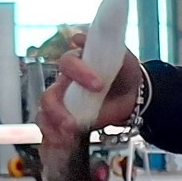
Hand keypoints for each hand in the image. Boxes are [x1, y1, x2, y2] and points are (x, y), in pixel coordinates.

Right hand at [36, 33, 141, 149]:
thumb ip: (103, 46)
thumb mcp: (120, 56)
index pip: (67, 64)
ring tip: (68, 135)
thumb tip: (78, 38)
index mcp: (75, 64)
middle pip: (49, 94)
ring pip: (46, 113)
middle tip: (72, 122)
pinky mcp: (69, 119)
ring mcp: (65, 103)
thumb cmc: (125, 73)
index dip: (80, 73)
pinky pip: (53, 128)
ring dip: (54, 125)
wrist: (135, 96)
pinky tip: (64, 141)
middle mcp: (65, 83)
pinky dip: (55, 136)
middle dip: (57, 109)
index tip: (99, 85)